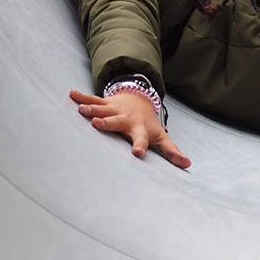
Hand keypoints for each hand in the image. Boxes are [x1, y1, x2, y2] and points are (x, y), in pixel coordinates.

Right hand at [70, 89, 190, 168]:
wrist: (141, 99)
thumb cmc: (148, 124)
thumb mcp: (160, 137)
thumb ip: (172, 151)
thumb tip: (188, 164)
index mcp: (139, 130)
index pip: (141, 139)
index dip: (140, 146)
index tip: (137, 153)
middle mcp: (126, 119)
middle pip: (116, 122)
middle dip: (108, 123)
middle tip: (98, 124)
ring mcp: (115, 110)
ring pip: (102, 110)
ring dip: (92, 110)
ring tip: (81, 110)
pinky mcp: (106, 104)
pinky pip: (93, 100)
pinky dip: (82, 97)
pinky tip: (71, 94)